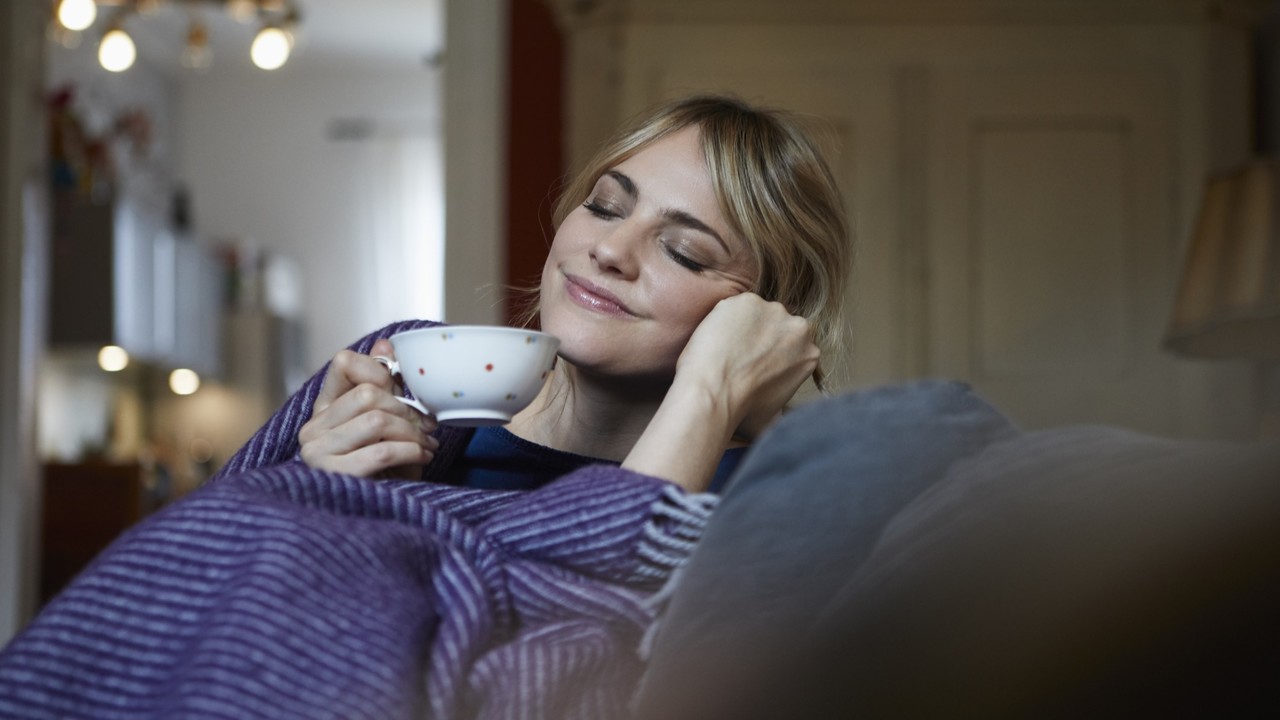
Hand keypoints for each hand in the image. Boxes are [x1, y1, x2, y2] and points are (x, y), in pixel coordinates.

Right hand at [298, 339, 438, 478]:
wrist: (381, 516)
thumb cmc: (385, 471)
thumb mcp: (389, 424)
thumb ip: (385, 386)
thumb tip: (385, 343)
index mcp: (325, 409)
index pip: (344, 362)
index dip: (380, 369)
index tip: (404, 392)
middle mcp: (313, 428)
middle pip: (368, 393)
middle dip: (408, 410)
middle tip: (429, 428)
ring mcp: (317, 452)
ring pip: (376, 420)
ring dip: (413, 433)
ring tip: (427, 445)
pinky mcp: (332, 476)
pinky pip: (381, 451)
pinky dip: (410, 452)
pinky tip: (422, 458)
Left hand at [675, 293, 818, 439]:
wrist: (714, 393)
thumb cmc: (741, 412)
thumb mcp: (776, 417)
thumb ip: (784, 408)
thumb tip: (780, 422)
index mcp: (810, 354)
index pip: (792, 346)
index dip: (772, 354)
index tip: (755, 364)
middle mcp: (799, 328)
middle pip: (778, 326)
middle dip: (761, 337)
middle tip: (738, 355)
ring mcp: (773, 311)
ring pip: (756, 313)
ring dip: (743, 325)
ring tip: (724, 348)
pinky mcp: (747, 300)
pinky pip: (734, 306)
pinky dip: (724, 317)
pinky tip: (716, 337)